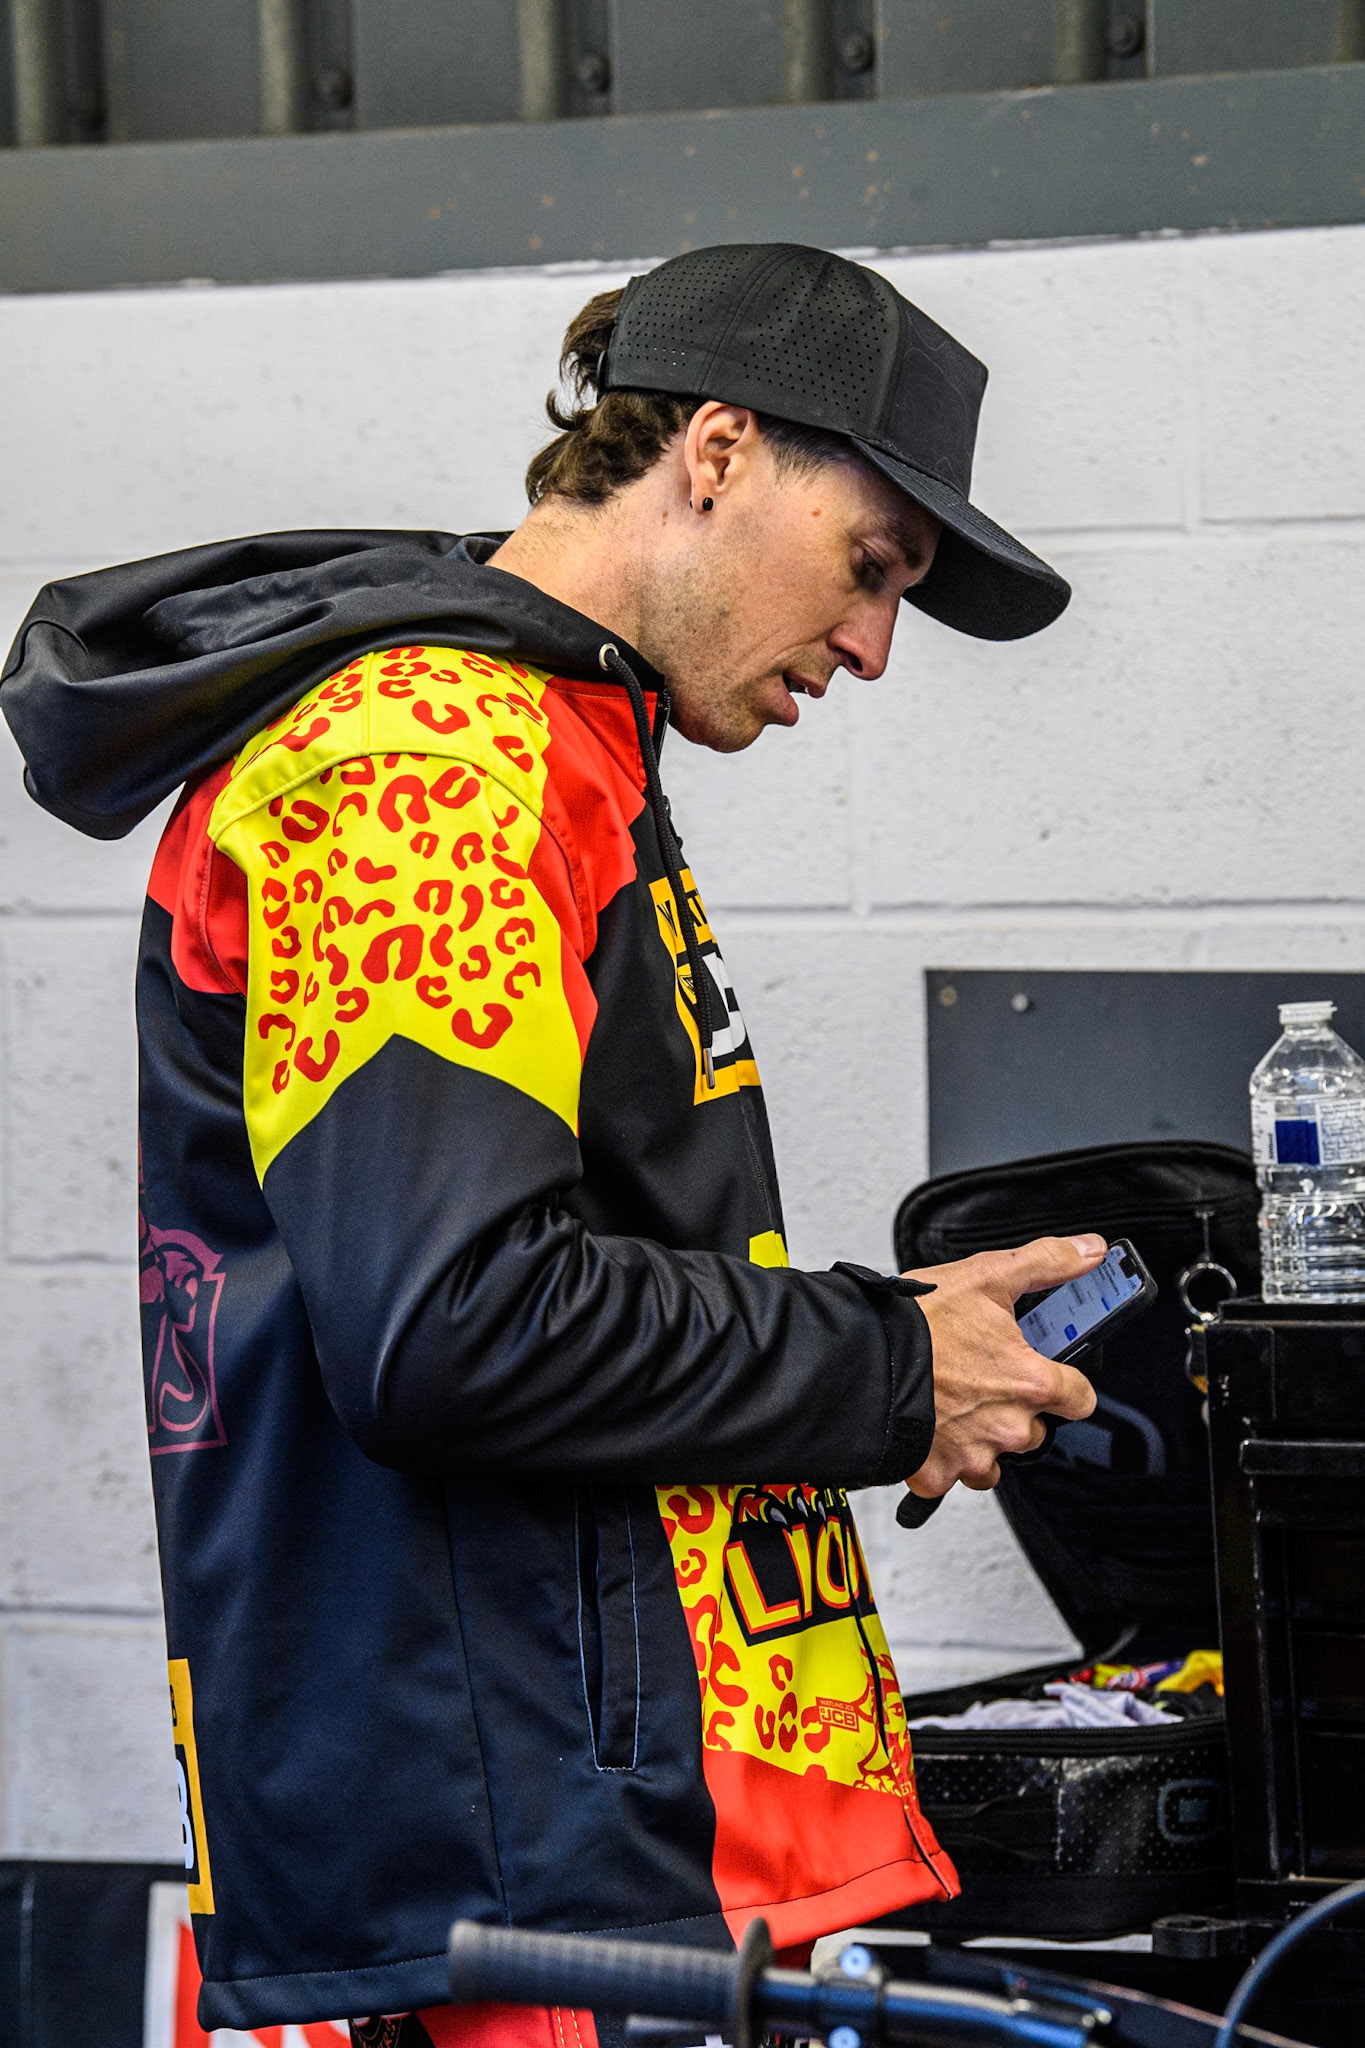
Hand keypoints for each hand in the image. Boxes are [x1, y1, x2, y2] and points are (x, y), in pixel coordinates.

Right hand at [903, 1234, 1103, 1501]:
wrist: (856, 1357)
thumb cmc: (916, 1322)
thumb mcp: (987, 1275)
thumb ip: (1048, 1263)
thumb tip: (1090, 1250)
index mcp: (1030, 1382)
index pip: (1081, 1399)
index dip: (1066, 1383)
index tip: (1046, 1374)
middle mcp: (1009, 1427)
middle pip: (1035, 1430)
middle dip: (1014, 1410)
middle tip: (981, 1380)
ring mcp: (973, 1456)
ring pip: (995, 1460)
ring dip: (981, 1439)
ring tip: (952, 1404)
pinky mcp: (936, 1475)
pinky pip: (951, 1478)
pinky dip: (942, 1460)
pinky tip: (928, 1429)